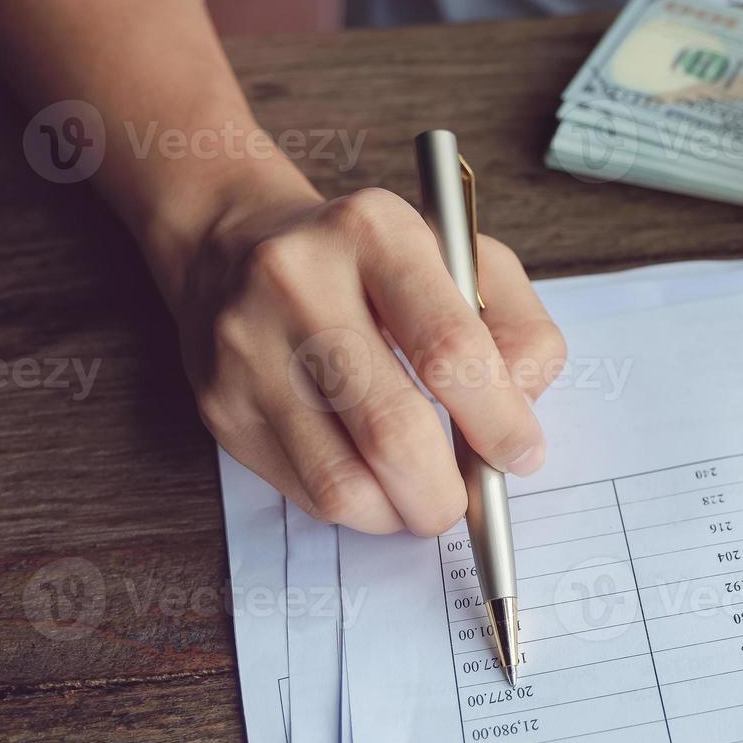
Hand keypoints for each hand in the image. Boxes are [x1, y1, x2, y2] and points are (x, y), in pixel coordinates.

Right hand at [174, 187, 566, 534]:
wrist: (234, 246)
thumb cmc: (372, 264)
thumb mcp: (465, 260)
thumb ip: (519, 328)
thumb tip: (520, 412)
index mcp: (375, 232)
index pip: (450, 350)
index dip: (498, 421)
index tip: (520, 454)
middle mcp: (299, 281)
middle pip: (392, 430)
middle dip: (446, 489)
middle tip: (469, 497)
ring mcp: (249, 348)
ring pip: (344, 482)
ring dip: (402, 510)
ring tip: (423, 494)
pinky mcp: (222, 406)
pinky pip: (307, 492)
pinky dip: (359, 507)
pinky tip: (375, 480)